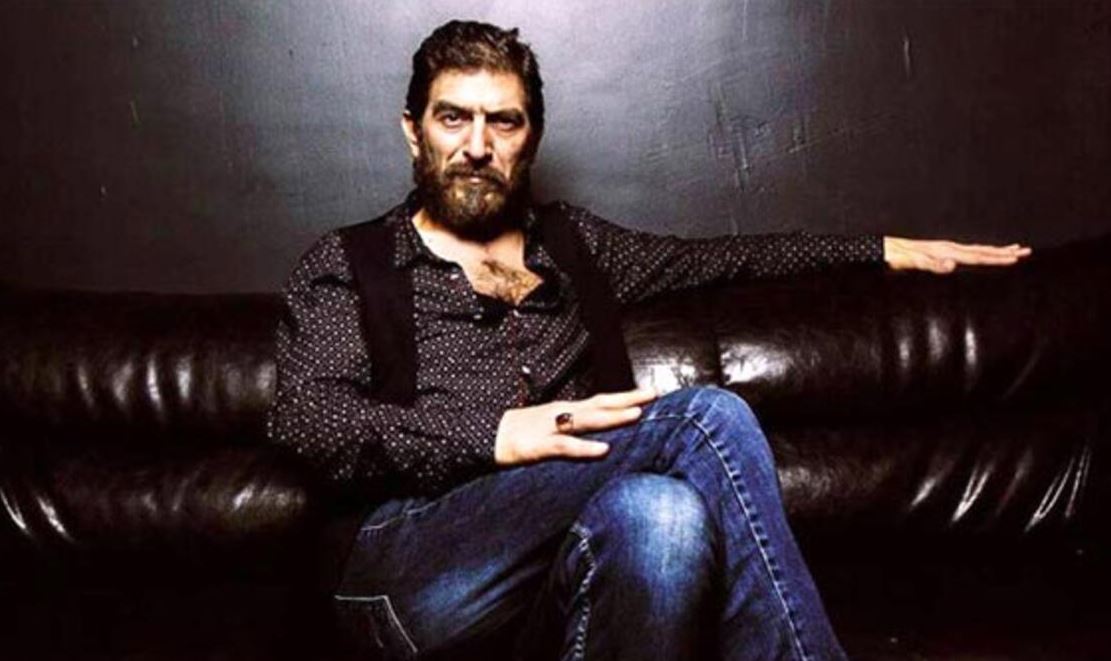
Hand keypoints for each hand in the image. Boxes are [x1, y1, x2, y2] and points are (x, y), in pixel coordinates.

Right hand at [494, 387, 658, 464]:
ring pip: (586, 421)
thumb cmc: (516, 434)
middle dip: (627, 400)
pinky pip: (565, 446)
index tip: (648, 392)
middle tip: (654, 394)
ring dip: (612, 417)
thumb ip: (570, 430)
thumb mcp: (547, 429)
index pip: (599, 401)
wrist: (482, 437)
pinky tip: (603, 450)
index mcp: (564, 411)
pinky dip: (585, 447)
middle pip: (599, 405)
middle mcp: (561, 414)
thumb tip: (594, 434)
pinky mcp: (538, 446)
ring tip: (636, 414)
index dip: (623, 397)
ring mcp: (550, 428)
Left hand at [883, 237, 1031, 273]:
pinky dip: (982, 252)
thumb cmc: (899, 258)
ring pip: (978, 249)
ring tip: (1014, 249)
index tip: (1015, 258)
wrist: (888, 249)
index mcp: (948, 251)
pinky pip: (968, 252)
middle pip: (983, 250)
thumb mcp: (914, 262)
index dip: (996, 258)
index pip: (977, 256)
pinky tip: (985, 254)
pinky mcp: (942, 251)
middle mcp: (950, 248)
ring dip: (997, 250)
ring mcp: (947, 248)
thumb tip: (952, 265)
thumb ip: (933, 264)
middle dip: (1004, 252)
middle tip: (1026, 251)